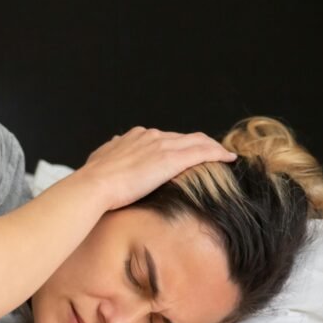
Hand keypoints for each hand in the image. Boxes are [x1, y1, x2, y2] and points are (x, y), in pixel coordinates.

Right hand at [79, 127, 236, 210]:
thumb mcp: (101, 159)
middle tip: (214, 153)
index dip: (178, 145)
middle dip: (200, 144)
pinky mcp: (171, 159)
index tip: (186, 153)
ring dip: (213, 147)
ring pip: (197, 141)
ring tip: (224, 155)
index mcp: (136, 137)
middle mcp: (151, 136)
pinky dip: (218, 153)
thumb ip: (111, 151)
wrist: (94, 185)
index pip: (164, 138)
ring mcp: (162, 146)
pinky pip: (202, 152)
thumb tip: (114, 143)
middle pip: (184, 137)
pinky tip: (228, 158)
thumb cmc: (94, 179)